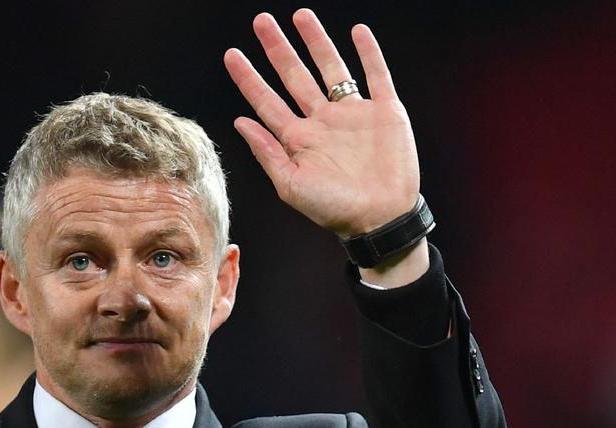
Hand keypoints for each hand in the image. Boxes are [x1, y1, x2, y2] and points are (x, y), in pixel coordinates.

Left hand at [224, 9, 418, 237]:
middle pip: (295, 76)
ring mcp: (353, 114)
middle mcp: (322, 121)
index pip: (267, 101)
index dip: (249, 78)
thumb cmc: (333, 210)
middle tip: (261, 21)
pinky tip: (356, 32)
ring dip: (317, 41)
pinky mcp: (384, 112)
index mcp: (298, 139)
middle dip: (278, 49)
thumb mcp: (291, 185)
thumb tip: (241, 122)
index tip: (231, 55)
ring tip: (301, 15)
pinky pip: (376, 75)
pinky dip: (368, 53)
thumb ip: (267, 151)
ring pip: (331, 67)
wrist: (380, 218)